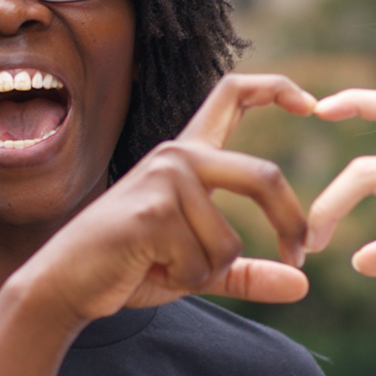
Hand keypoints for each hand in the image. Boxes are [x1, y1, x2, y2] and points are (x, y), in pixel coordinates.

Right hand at [18, 73, 320, 320]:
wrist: (65, 284)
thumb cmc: (128, 269)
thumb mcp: (198, 270)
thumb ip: (246, 273)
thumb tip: (300, 286)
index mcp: (188, 156)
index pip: (232, 96)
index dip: (275, 89)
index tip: (310, 101)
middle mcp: (178, 156)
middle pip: (263, 176)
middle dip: (290, 222)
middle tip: (301, 255)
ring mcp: (165, 179)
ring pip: (229, 242)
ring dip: (205, 272)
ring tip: (163, 266)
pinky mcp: (154, 211)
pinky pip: (203, 262)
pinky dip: (184, 281)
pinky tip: (147, 268)